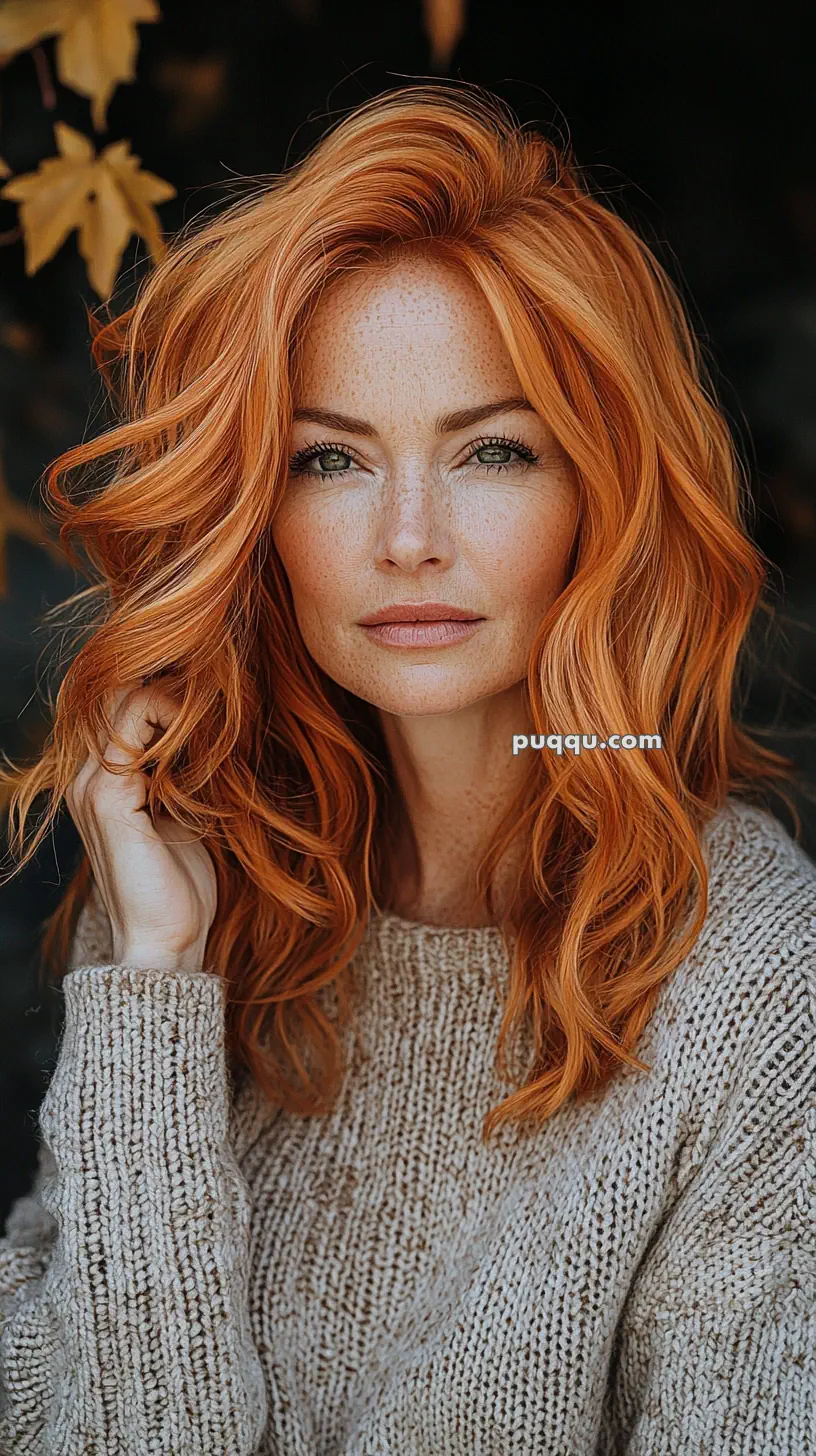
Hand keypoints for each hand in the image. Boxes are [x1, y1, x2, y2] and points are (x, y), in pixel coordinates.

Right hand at [64, 683, 217, 971]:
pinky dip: (176, 725)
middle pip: (121, 692)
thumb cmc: (182, 891)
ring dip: (178, 706)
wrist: (167, 943)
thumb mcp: (184, 821)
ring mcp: (93, 787)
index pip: (123, 705)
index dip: (170, 697)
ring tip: (219, 731)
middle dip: (176, 693)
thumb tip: (214, 738)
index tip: (219, 711)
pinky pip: (135, 729)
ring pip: (127, 700)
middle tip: (224, 712)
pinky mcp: (108, 799)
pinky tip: (209, 753)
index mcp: (103, 784)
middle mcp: (87, 779)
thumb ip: (180, 780)